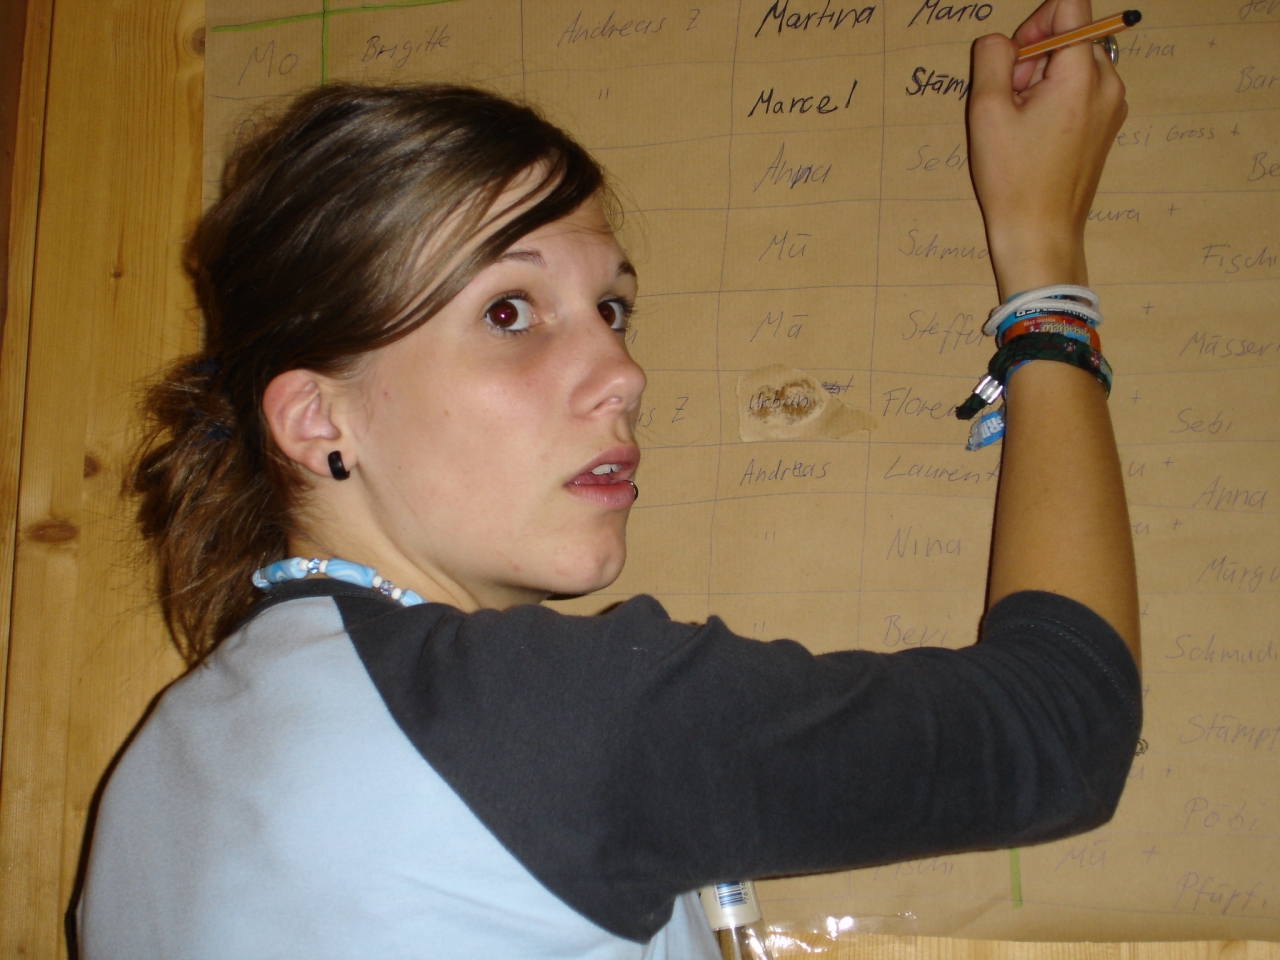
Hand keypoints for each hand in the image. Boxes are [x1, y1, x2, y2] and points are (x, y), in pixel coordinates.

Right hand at [967, 0, 1127, 298]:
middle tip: (1011, 101)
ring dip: (1042, 80)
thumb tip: (1002, 41)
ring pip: (1073, 63)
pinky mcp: (1107, 124)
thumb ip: (992, 57)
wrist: (1040, 233)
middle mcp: (1108, 83)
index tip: (1015, 60)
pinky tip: (1035, 134)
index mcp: (1082, 74)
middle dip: (1033, 57)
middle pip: (1070, 34)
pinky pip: (1080, 90)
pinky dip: (1055, 99)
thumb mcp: (987, 111)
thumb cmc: (1014, 180)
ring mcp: (1112, 105)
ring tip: (1021, 123)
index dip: (1035, 23)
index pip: (1071, 5)